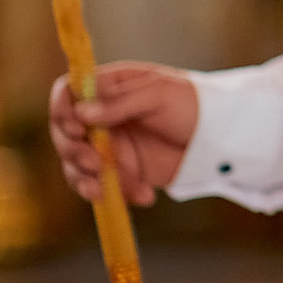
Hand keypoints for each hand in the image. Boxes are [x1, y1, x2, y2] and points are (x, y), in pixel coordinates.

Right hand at [47, 62, 197, 205]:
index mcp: (109, 86)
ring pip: (76, 164)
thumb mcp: (159, 95)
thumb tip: (81, 114)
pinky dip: (116, 193)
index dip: (63, 110)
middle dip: (73, 151)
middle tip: (95, 163)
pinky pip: (102, 185)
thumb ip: (121, 103)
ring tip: (106, 189)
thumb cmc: (191, 103)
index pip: (67, 93)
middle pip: (64, 133)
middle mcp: (101, 116)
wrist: (219, 136)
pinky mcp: (120, 170)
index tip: (77, 129)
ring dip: (85, 179)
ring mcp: (108, 144)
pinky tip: (145, 196)